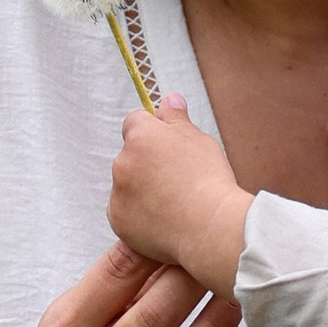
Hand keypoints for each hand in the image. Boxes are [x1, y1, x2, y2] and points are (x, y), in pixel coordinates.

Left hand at [106, 99, 252, 292]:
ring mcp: (117, 193)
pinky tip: (164, 220)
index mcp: (141, 136)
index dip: (153, 133)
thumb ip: (177, 118)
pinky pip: (125, 212)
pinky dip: (139, 215)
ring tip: (174, 203)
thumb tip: (168, 98)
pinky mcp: (117, 220)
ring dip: (142, 190)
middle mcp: (122, 162)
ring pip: (127, 185)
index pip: (135, 122)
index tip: (169, 148)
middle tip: (177, 180)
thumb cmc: (209, 181)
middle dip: (147, 164)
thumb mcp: (199, 140)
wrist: (210, 228)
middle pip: (130, 156)